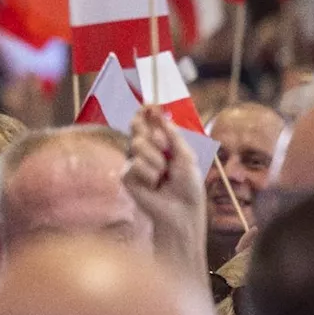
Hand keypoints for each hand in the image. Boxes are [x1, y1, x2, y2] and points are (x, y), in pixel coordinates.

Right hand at [124, 106, 207, 277]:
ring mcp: (133, 162)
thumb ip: (172, 134)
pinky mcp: (126, 176)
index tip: (149, 104)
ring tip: (163, 176)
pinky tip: (154, 185)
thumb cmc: (187, 185)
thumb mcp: (185, 155)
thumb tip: (161, 112)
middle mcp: (143, 149)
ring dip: (156, 160)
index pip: (146, 120)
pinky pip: (134, 165)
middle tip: (165, 150)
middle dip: (154, 137)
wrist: (182, 210)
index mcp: (158, 142)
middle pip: (137, 127)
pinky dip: (149, 175)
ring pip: (137, 145)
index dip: (145, 111)